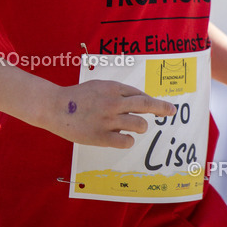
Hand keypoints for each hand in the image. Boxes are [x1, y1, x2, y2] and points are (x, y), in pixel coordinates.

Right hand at [37, 80, 176, 148]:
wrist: (54, 107)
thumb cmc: (77, 97)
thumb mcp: (99, 86)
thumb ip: (117, 92)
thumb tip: (137, 99)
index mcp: (113, 88)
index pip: (140, 94)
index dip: (153, 101)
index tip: (163, 106)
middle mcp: (114, 103)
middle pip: (146, 105)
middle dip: (162, 108)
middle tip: (171, 111)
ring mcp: (108, 120)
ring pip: (139, 124)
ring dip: (141, 126)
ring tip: (136, 127)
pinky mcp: (101, 136)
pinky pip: (125, 141)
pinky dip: (128, 140)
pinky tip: (123, 138)